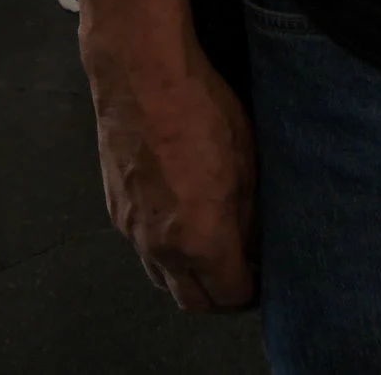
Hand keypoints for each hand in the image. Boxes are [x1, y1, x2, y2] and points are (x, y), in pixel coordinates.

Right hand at [88, 39, 257, 310]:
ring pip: (161, 277)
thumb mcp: (248, 163)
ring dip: (189, 276)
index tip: (266, 277)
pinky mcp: (114, 209)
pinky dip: (165, 250)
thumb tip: (257, 244)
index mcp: (200, 239)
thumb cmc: (205, 114)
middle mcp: (159, 247)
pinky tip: (184, 221)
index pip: (228, 295)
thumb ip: (250, 215)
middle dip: (219, 297)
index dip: (251, 292)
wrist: (142, 80)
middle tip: (243, 274)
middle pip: (190, 300)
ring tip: (215, 251)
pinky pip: (142, 248)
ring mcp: (131, 230)